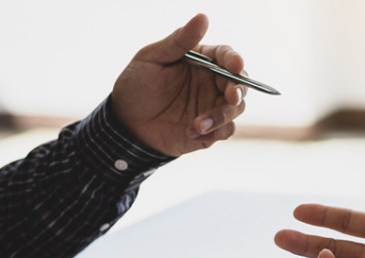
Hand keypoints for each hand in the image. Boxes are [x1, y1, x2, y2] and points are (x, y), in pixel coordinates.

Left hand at [111, 13, 246, 155]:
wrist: (126, 124)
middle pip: (239, 83)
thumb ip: (178, 41)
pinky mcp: (209, 131)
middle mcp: (210, 83)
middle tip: (230, 97)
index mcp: (201, 62)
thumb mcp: (152, 59)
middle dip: (238, 90)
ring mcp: (211, 107)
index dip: (234, 60)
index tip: (235, 65)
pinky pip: (225, 131)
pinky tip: (191, 133)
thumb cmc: (136, 86)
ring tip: (197, 124)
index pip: (225, 57)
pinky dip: (214, 132)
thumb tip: (202, 17)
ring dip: (222, 116)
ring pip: (235, 109)